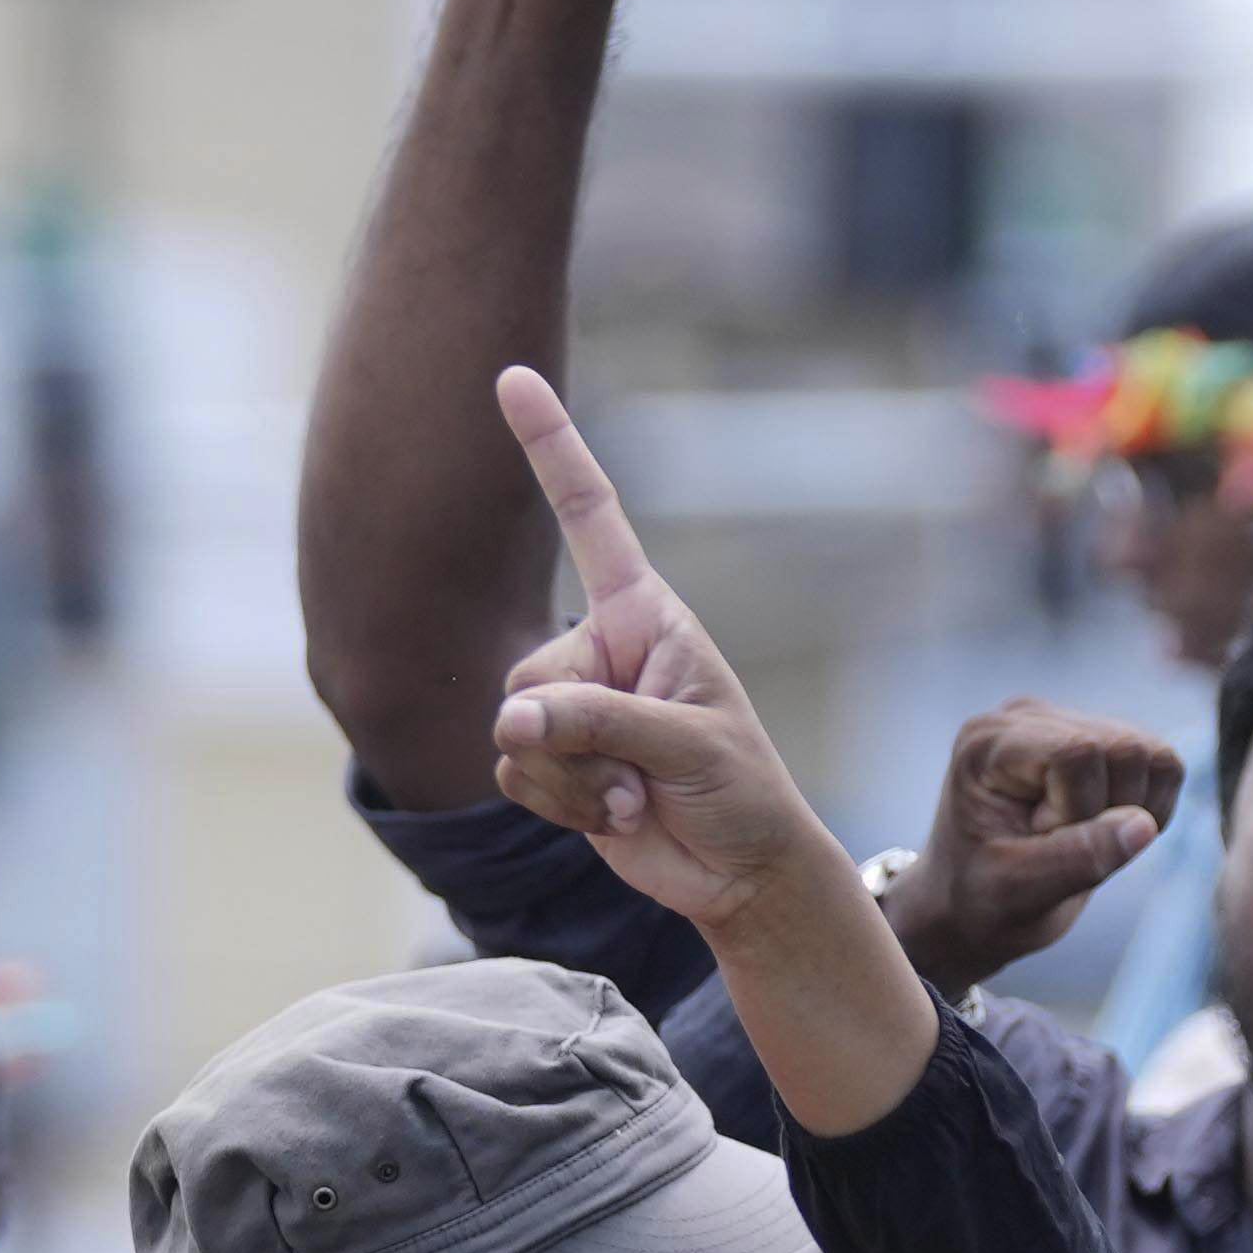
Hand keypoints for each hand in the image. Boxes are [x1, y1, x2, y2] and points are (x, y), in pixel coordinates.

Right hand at [481, 371, 856, 932]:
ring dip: (575, 780)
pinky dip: (564, 805)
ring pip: (516, 729)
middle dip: (580, 735)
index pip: (590, 515)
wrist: (741, 873)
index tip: (513, 379)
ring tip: (639, 795)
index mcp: (645, 613)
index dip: (551, 448)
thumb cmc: (741, 791)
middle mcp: (601, 649)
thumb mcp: (691, 745)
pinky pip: (514, 772)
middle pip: (534, 672)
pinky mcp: (552, 762)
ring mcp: (573, 707)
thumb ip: (600, 723)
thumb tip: (511, 720)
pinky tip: (619, 817)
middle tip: (645, 773)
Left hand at [899, 697, 1182, 992]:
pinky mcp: (1102, 738)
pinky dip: (1149, 810)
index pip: (1078, 753)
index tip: (1039, 842)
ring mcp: (1069, 722)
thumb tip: (1145, 826)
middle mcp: (1028, 716)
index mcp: (990, 742)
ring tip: (1078, 838)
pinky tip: (1102, 830)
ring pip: (1155, 756)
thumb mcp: (1019, 892)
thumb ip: (1079, 858)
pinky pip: (1164, 766)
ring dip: (1133, 813)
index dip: (1080, 811)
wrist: (970, 904)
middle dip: (1109, 813)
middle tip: (1057, 844)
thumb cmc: (981, 901)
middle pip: (1126, 749)